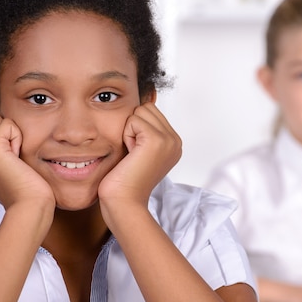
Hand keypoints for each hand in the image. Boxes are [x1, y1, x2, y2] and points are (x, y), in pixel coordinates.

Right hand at [0, 111, 54, 212]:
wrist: (30, 208)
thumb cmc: (30, 195)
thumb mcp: (14, 172)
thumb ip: (7, 156)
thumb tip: (14, 140)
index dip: (6, 138)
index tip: (15, 162)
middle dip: (7, 131)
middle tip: (17, 156)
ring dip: (12, 133)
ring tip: (17, 158)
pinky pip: (6, 123)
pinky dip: (17, 136)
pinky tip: (19, 157)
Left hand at [98, 103, 180, 220]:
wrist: (125, 202)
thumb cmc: (126, 181)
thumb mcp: (140, 151)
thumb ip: (145, 129)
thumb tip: (145, 99)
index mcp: (174, 143)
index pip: (151, 112)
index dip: (137, 128)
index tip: (137, 154)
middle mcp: (176, 141)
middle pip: (147, 108)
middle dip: (134, 127)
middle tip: (134, 153)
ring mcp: (169, 140)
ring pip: (140, 111)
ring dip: (129, 131)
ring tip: (132, 154)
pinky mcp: (157, 140)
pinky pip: (133, 120)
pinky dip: (126, 136)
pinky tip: (131, 155)